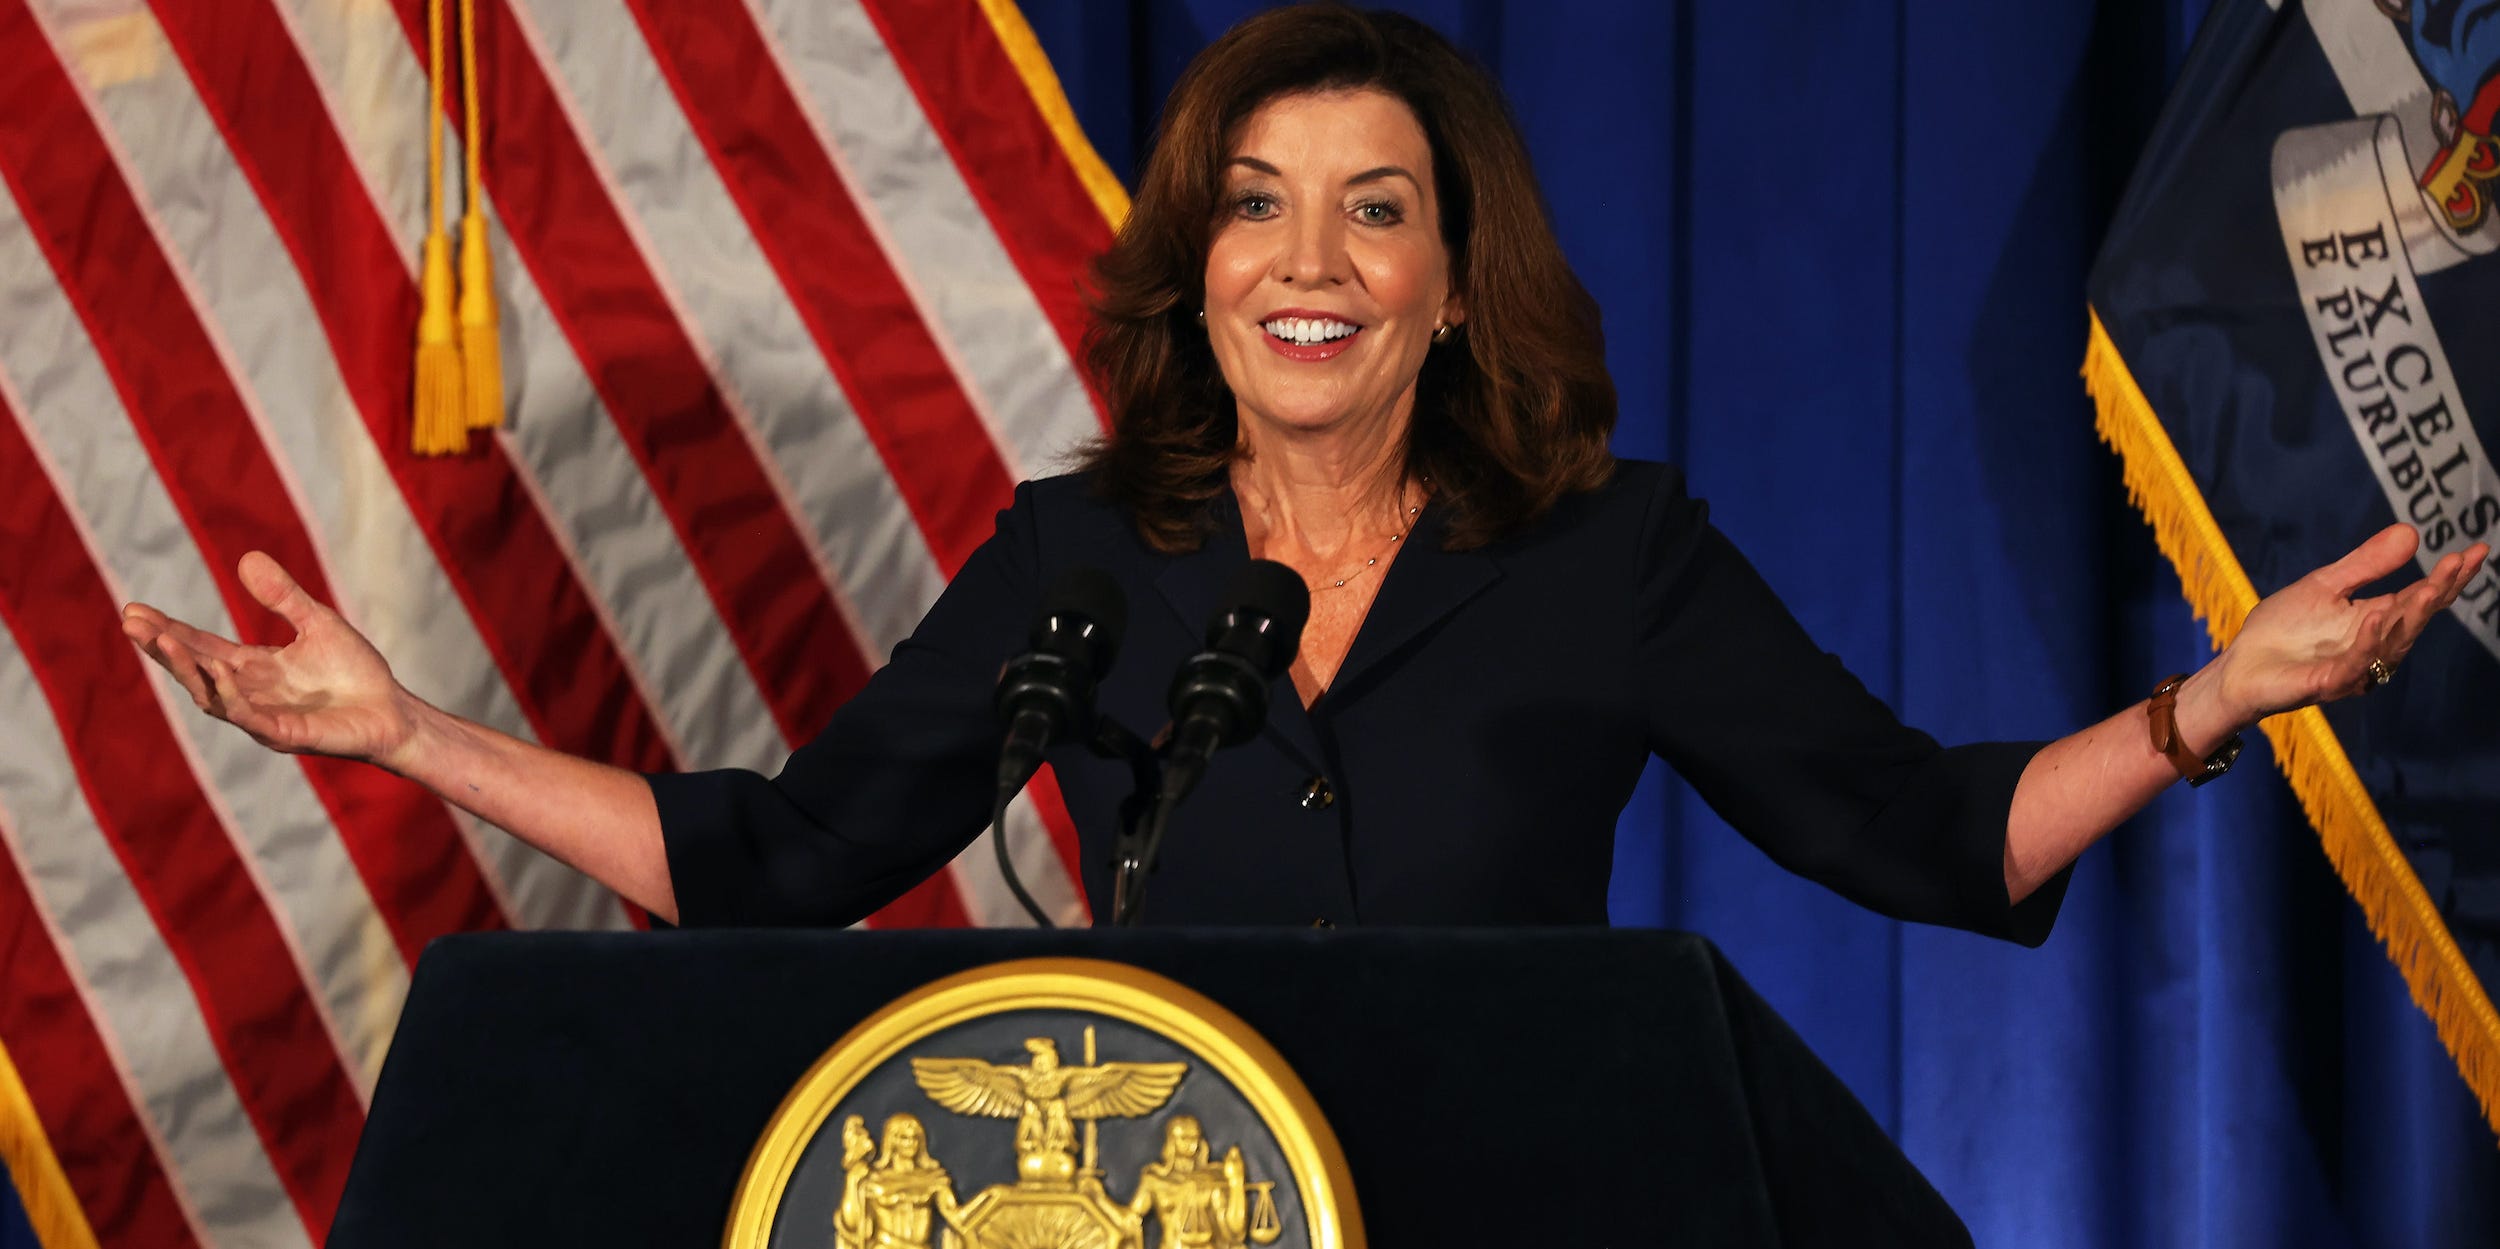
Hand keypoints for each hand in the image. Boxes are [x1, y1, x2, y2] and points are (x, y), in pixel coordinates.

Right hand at [121, 552, 418, 766]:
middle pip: (194, 670)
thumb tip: (247, 557)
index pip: (200, 647)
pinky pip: (249, 717)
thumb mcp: (317, 622)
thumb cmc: (355, 672)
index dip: (167, 631)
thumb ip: (283, 596)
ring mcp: (262, 717)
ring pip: (211, 696)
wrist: (393, 711)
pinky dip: (231, 697)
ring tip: (163, 641)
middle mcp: (249, 693)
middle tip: (131, 623)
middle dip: (162, 648)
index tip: (133, 610)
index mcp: (253, 667)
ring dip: (186, 670)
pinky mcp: (285, 735)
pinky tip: (219, 672)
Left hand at [2213, 524, 2488, 719]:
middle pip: (2415, 618)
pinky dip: (2366, 643)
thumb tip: (2412, 532)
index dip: (2450, 577)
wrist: (2239, 667)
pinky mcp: (2326, 684)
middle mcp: (2374, 647)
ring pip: (2392, 643)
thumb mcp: (2325, 585)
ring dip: (2411, 615)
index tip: (2478, 550)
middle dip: (2439, 592)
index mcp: (2375, 620)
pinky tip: (2375, 618)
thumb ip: (2366, 564)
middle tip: (2460, 563)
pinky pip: (2354, 665)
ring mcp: (2354, 668)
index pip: (2421, 597)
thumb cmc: (2282, 630)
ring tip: (2428, 588)